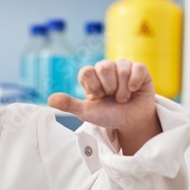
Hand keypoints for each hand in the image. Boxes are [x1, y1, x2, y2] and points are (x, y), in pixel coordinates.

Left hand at [48, 59, 162, 154]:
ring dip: (122, 89)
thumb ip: (69, 104)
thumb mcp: (87, 113)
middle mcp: (106, 69)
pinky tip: (134, 91)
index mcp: (92, 76)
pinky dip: (134, 83)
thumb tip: (49, 100)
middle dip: (108, 86)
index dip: (93, 86)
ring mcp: (123, 67)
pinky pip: (137, 68)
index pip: (86, 71)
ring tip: (123, 98)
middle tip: (111, 97)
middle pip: (104, 66)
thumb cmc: (108, 116)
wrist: (130, 123)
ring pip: (121, 67)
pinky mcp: (140, 70)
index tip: (98, 97)